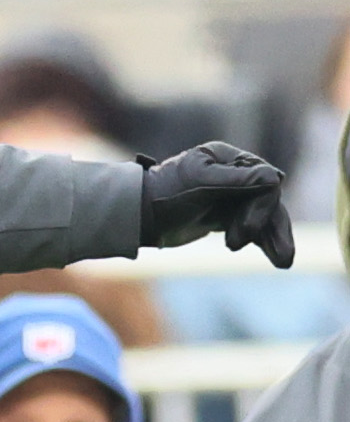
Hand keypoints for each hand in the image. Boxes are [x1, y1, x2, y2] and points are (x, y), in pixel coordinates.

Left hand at [140, 143, 293, 268]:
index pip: (262, 179)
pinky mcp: (226, 217)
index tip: (247, 230)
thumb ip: (236, 181)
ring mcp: (231, 196)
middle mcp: (234, 175)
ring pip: (263, 216)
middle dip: (268, 225)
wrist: (138, 218)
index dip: (261, 204)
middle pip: (266, 199)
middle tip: (258, 251)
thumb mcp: (200, 185)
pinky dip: (264, 242)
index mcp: (228, 159)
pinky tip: (278, 258)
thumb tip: (276, 178)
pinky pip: (253, 228)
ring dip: (274, 238)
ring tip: (284, 262)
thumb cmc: (164, 195)